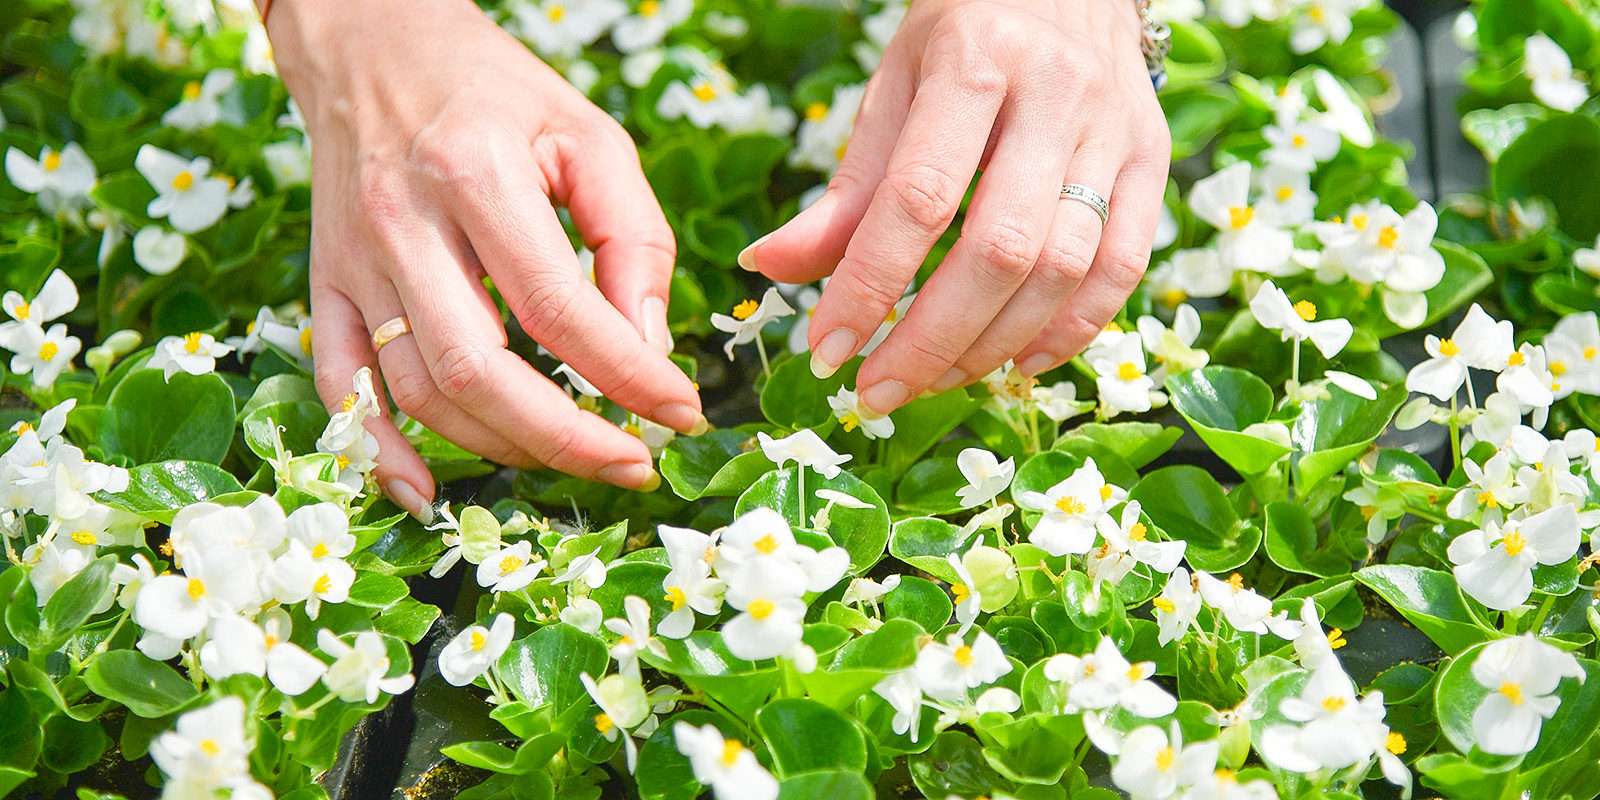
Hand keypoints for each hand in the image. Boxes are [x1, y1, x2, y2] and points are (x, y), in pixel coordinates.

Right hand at [264, 0, 703, 516]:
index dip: (628, 376)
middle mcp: (404, 226)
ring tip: (573, 458)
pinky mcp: (323, 284)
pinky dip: (378, 450)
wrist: (371, 44)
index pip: (560, 308)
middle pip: (479, 369)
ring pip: (419, 391)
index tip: (681, 412)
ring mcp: (353, 262)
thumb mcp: (589, 137)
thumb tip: (649, 348)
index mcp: (477, 174)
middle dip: (565, 437)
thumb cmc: (495, 92)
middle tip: (634, 464)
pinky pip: (340, 385)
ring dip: (501, 447)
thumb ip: (632, 239)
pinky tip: (427, 494)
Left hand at [741, 0, 1170, 413]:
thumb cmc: (964, 38)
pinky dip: (1069, 332)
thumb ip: (845, 188)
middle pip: (999, 249)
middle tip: (875, 392)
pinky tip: (1015, 361)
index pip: (918, 197)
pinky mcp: (1152, 163)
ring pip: (1064, 269)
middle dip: (931, 340)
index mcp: (974, 63)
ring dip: (992, 346)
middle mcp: (1056, 96)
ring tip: (932, 380)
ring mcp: (1115, 133)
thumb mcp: (892, 88)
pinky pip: (1122, 269)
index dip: (869, 285)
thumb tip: (769, 268)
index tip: (827, 351)